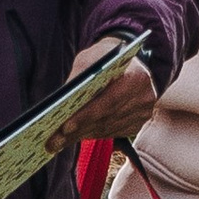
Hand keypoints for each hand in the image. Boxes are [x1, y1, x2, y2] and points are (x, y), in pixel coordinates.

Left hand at [48, 34, 157, 150]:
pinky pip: (111, 132)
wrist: (128, 62)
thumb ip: (79, 76)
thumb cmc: (105, 57)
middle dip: (78, 129)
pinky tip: (74, 136)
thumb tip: (61, 104)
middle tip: (53, 140)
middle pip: (106, 118)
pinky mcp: (139, 124)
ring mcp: (143, 113)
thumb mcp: (90, 57)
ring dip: (82, 135)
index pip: (108, 101)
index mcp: (136, 77)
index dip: (86, 115)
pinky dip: (91, 134)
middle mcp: (144, 98)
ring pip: (107, 129)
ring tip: (58, 141)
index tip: (65, 126)